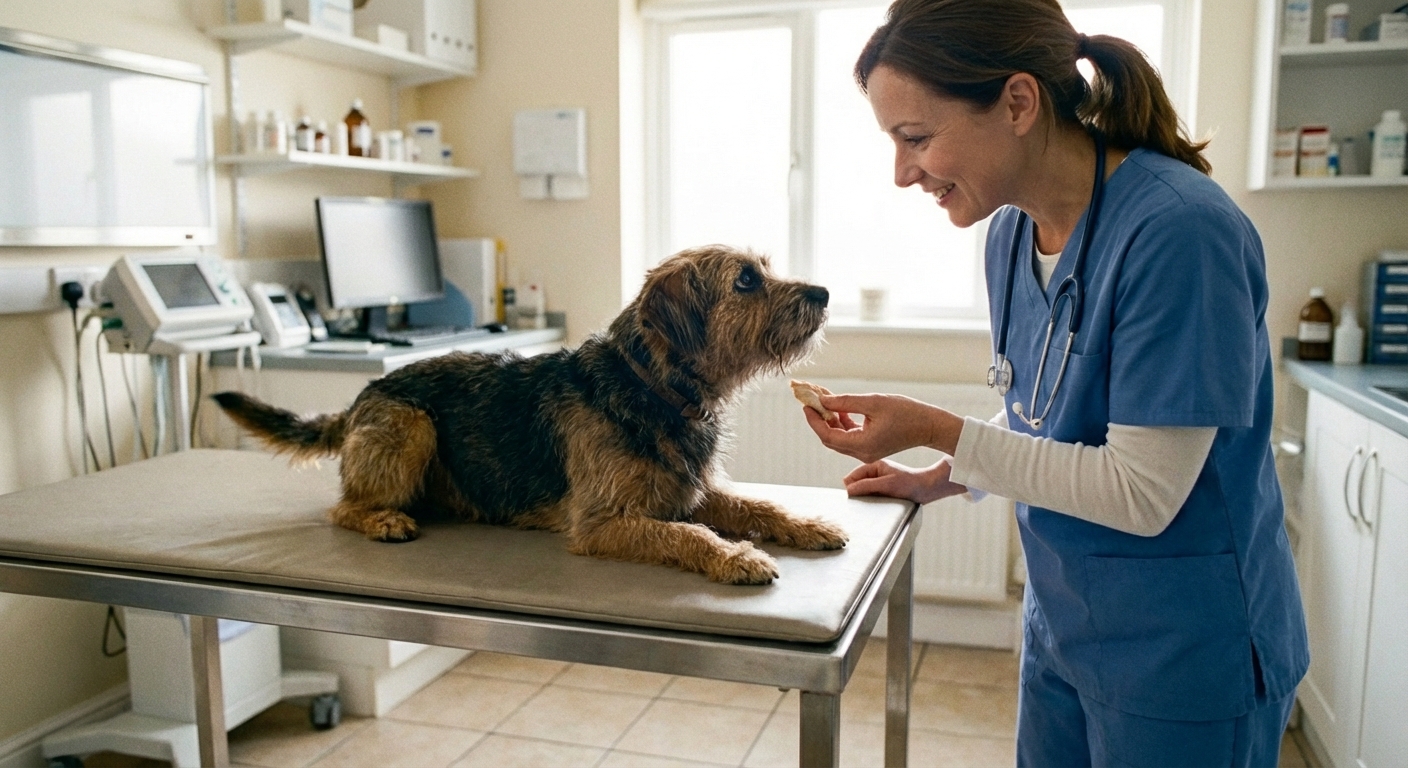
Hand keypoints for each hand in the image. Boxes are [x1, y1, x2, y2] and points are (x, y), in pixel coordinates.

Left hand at [802, 392, 962, 463]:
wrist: (930, 425)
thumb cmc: (907, 413)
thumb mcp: (874, 402)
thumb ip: (846, 402)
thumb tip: (823, 400)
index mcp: (862, 445)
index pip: (828, 436)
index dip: (814, 420)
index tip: (807, 404)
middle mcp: (862, 452)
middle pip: (830, 438)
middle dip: (819, 419)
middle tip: (811, 400)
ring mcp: (867, 451)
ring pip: (839, 437)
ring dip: (830, 419)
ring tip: (822, 399)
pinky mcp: (871, 445)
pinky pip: (850, 435)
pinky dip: (842, 422)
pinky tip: (837, 407)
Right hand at [843, 458, 968, 503]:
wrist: (926, 489)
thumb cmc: (910, 484)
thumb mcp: (887, 484)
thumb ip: (867, 486)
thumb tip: (849, 490)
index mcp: (873, 466)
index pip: (852, 476)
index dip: (851, 487)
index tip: (855, 497)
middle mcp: (873, 473)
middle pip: (855, 485)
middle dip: (858, 493)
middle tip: (869, 500)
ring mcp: (877, 482)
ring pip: (861, 493)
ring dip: (866, 499)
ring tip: (877, 502)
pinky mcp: (881, 491)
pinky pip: (869, 497)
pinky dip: (871, 502)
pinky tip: (879, 504)